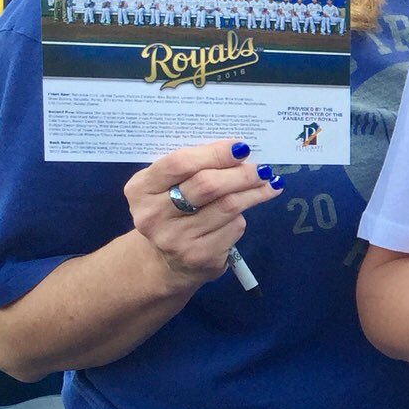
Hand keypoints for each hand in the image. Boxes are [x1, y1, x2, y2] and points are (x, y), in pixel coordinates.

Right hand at [125, 140, 281, 287]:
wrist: (164, 261)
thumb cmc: (171, 211)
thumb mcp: (167, 186)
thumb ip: (192, 167)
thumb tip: (238, 151)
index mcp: (141, 189)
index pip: (180, 163)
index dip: (214, 153)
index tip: (240, 147)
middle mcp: (154, 215)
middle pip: (207, 185)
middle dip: (240, 173)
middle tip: (261, 168)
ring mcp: (176, 239)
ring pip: (226, 206)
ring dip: (253, 192)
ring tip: (267, 183)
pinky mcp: (199, 256)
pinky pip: (232, 227)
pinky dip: (244, 215)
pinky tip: (248, 209)